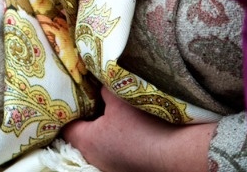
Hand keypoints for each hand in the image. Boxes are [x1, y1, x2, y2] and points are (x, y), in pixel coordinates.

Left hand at [61, 86, 214, 171]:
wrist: (181, 153)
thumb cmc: (144, 125)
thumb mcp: (118, 98)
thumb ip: (102, 89)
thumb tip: (96, 83)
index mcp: (86, 142)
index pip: (66, 124)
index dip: (68, 108)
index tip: (72, 94)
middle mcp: (95, 159)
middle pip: (82, 135)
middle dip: (87, 117)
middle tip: (92, 99)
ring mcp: (112, 168)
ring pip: (100, 144)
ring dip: (104, 130)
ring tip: (112, 112)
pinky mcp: (129, 169)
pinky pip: (116, 152)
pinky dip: (118, 140)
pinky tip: (130, 129)